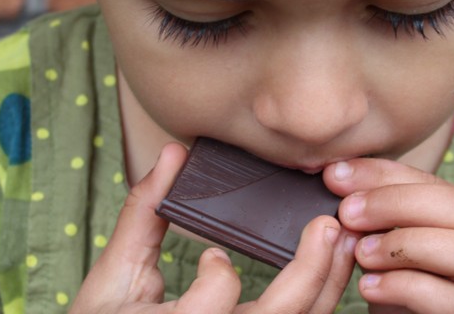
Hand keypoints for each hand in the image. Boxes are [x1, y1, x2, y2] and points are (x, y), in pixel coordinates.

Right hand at [70, 143, 358, 312]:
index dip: (218, 277)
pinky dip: (320, 302)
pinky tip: (330, 274)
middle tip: (327, 226)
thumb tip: (172, 154)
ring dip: (327, 285)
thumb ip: (142, 216)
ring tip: (340, 242)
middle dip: (309, 272)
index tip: (213, 258)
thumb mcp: (112, 280)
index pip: (212, 302)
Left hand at [324, 158, 453, 312]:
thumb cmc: (406, 305)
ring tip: (361, 252)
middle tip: (349, 211)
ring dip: (408, 244)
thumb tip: (339, 175)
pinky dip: (406, 287)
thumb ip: (384, 218)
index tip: (339, 175)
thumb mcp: (397, 257)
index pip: (445, 189)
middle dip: (401, 203)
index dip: (390, 176)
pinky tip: (369, 286)